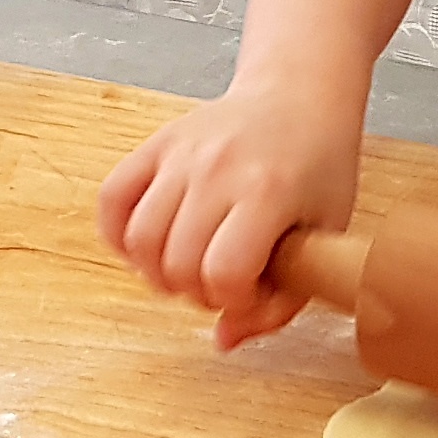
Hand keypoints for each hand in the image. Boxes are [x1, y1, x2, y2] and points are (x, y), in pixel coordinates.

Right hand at [95, 85, 363, 349]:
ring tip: (189, 266)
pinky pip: (111, 203)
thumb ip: (283, 300)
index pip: (226, 274)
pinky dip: (121, 237)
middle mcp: (217, 168)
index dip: (237, 301)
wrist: (297, 97)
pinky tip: (153, 246)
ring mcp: (181, 153)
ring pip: (139, 241)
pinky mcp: (155, 145)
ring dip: (159, 273)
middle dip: (199, 293)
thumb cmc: (318, 170)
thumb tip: (223, 340)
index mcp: (268, 191)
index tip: (254, 291)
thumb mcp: (325, 236)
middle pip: (178, 265)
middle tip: (223, 281)